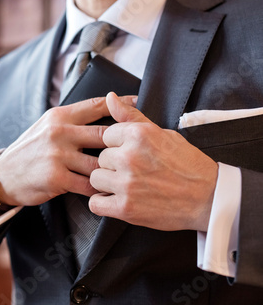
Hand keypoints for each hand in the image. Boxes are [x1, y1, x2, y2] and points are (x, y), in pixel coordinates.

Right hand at [0, 96, 137, 206]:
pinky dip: (99, 188)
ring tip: (125, 174)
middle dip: (123, 143)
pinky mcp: (56, 177)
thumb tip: (103, 106)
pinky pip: (88, 184)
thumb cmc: (31, 149)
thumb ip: (71, 118)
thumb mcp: (46, 125)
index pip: (96, 106)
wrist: (5, 174)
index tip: (139, 103)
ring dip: (112, 170)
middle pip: (104, 134)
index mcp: (59, 116)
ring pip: (99, 162)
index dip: (120, 104)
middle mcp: (59, 132)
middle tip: (140, 149)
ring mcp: (58, 155)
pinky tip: (106, 189)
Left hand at [89, 92, 217, 231]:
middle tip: (135, 172)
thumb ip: (132, 116)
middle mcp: (129, 157)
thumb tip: (110, 97)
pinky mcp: (125, 208)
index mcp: (138, 135)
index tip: (133, 154)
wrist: (208, 198)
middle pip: (101, 159)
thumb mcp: (162, 133)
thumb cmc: (187, 165)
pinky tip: (118, 200)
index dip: (118, 146)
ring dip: (108, 184)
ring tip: (128, 186)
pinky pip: (95, 203)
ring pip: (95, 179)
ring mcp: (126, 184)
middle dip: (114, 165)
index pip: (106, 136)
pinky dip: (103, 204)